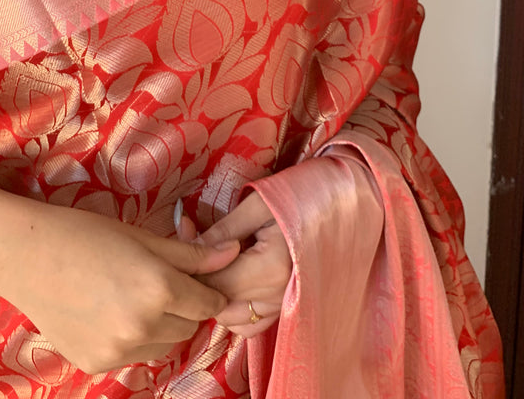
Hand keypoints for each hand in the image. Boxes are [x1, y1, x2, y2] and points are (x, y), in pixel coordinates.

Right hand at [0, 201, 239, 374]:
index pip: (207, 303)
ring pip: (164, 345)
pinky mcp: (96, 364)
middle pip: (188, 327)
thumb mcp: (143, 237)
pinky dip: (132, 340)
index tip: (199, 281)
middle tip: (159, 282)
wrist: (26, 256)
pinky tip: (109, 313)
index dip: (207, 291)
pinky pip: (133, 356)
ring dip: (161, 327)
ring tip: (132, 297)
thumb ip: (191, 254)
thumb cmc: (86, 235)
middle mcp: (142, 326)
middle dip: (184, 308)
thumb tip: (234, 252)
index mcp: (158, 287)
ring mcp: (118, 351)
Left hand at [189, 193, 292, 336]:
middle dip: (200, 282)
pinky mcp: (288, 309)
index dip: (192, 268)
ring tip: (215, 267)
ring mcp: (285, 306)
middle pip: (220, 304)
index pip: (214, 284)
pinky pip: (252, 326)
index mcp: (272, 268)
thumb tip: (189, 245)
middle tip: (194, 252)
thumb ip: (223, 229)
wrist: (338, 207)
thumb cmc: (300, 198)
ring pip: (233, 321)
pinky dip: (235, 312)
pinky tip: (232, 284)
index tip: (184, 242)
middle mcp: (279, 295)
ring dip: (217, 299)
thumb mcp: (258, 205)